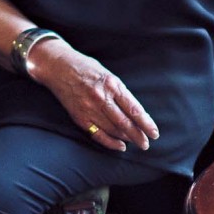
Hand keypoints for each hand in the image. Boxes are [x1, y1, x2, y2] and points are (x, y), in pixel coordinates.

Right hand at [29, 40, 158, 152]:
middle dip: (138, 136)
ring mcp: (89, 109)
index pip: (134, 110)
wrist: (58, 67)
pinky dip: (110, 142)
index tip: (154, 133)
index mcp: (112, 85)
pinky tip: (120, 146)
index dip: (146, 124)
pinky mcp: (79, 117)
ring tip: (136, 142)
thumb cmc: (86, 68)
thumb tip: (136, 113)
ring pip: (113, 130)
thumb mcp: (108, 75)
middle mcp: (101, 98)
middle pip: (125, 123)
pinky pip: (98, 134)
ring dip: (126, 139)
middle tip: (146, 144)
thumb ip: (120, 93)